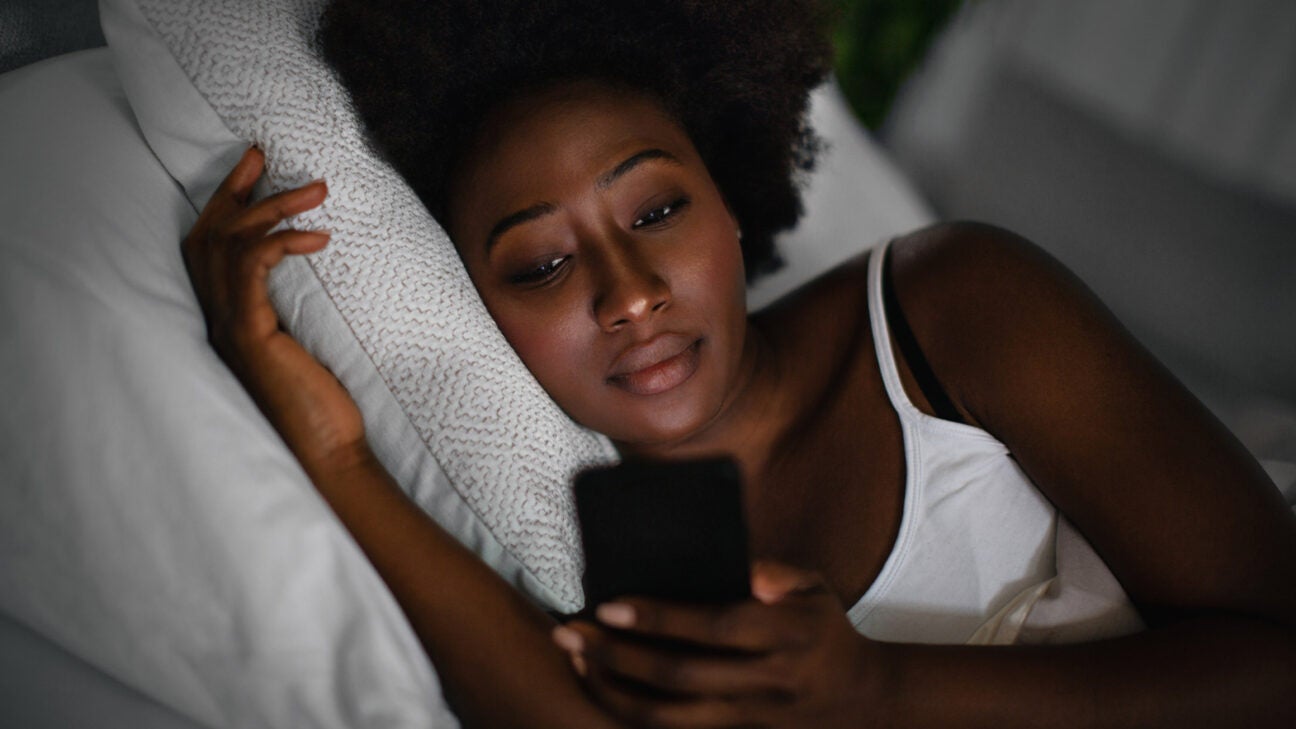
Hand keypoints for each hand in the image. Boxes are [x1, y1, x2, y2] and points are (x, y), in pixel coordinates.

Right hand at [182, 146, 366, 470]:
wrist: (329, 455)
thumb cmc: (326, 407)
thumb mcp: (309, 345)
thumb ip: (298, 310)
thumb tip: (321, 268)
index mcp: (229, 320)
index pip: (211, 248)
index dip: (226, 201)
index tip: (253, 165)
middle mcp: (219, 320)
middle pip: (209, 235)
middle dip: (237, 189)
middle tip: (266, 154)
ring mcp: (230, 328)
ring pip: (230, 245)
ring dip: (273, 208)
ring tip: (318, 189)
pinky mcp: (251, 336)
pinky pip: (252, 270)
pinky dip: (281, 243)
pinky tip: (317, 238)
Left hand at [555, 562, 884, 727]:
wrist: (858, 700)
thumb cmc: (823, 630)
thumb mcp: (816, 588)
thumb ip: (779, 573)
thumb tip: (745, 568)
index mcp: (787, 636)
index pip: (714, 626)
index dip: (660, 618)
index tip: (610, 604)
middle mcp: (767, 683)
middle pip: (680, 675)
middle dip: (618, 655)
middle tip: (570, 631)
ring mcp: (750, 719)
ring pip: (670, 716)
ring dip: (615, 690)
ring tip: (576, 660)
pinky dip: (633, 712)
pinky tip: (603, 686)